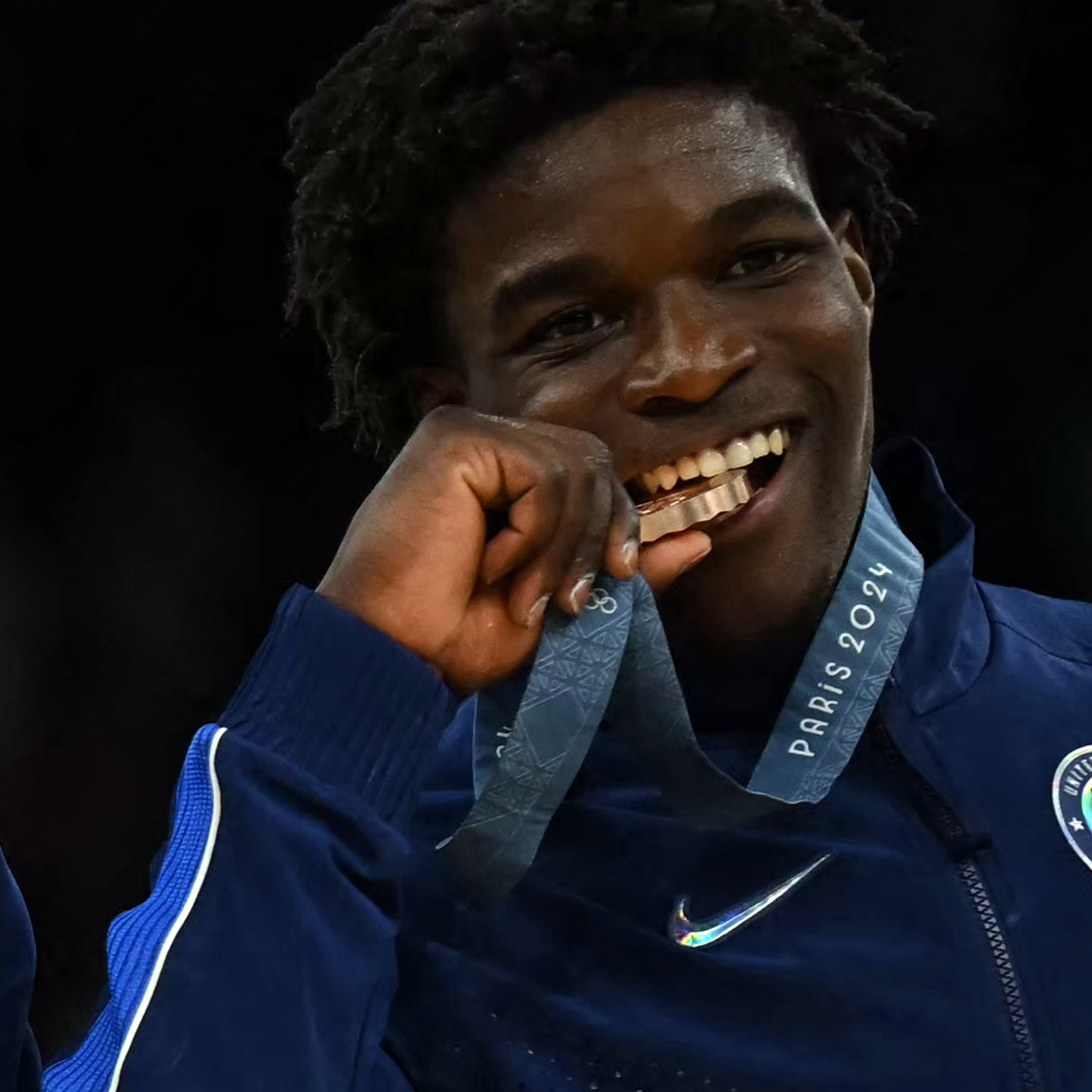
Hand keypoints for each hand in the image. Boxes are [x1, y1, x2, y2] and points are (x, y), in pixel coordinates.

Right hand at [317, 406, 710, 692]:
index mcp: (502, 476)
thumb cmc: (450, 638)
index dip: (617, 523)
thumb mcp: (558, 603)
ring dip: (562, 547)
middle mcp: (484, 444)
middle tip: (566, 602)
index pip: (592, 470)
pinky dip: (533, 534)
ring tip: (522, 596)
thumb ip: (622, 568)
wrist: (387, 657)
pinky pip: (543, 473)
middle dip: (596, 538)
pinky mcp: (454, 438)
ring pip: (576, 468)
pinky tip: (490, 568)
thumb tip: (704, 537)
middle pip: (595, 461)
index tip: (615, 581)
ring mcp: (467, 434)